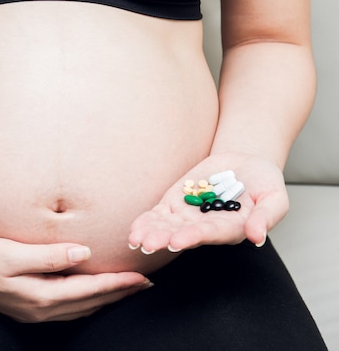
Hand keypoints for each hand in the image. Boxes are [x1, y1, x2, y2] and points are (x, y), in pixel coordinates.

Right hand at [0, 236, 150, 322]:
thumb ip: (49, 255)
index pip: (90, 290)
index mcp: (41, 295)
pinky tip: (90, 295)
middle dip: (118, 294)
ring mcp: (33, 312)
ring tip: (124, 289)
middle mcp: (40, 309)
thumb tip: (84, 253)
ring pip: (80, 308)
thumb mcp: (12, 252)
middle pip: (90, 302)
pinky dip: (86, 301)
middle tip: (144, 284)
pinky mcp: (26, 308)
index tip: (142, 277)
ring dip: (104, 299)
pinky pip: (67, 308)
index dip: (118, 284)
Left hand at [128, 152, 288, 253]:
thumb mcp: (274, 197)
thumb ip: (267, 217)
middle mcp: (205, 227)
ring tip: (136, 240)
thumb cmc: (264, 183)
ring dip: (151, 233)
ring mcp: (188, 216)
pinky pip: (158, 215)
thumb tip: (258, 236)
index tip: (178, 241)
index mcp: (229, 228)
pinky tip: (134, 230)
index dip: (194, 237)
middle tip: (148, 244)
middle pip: (182, 234)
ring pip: (166, 227)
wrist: (245, 165)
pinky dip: (146, 222)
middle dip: (165, 239)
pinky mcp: (175, 203)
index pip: (210, 234)